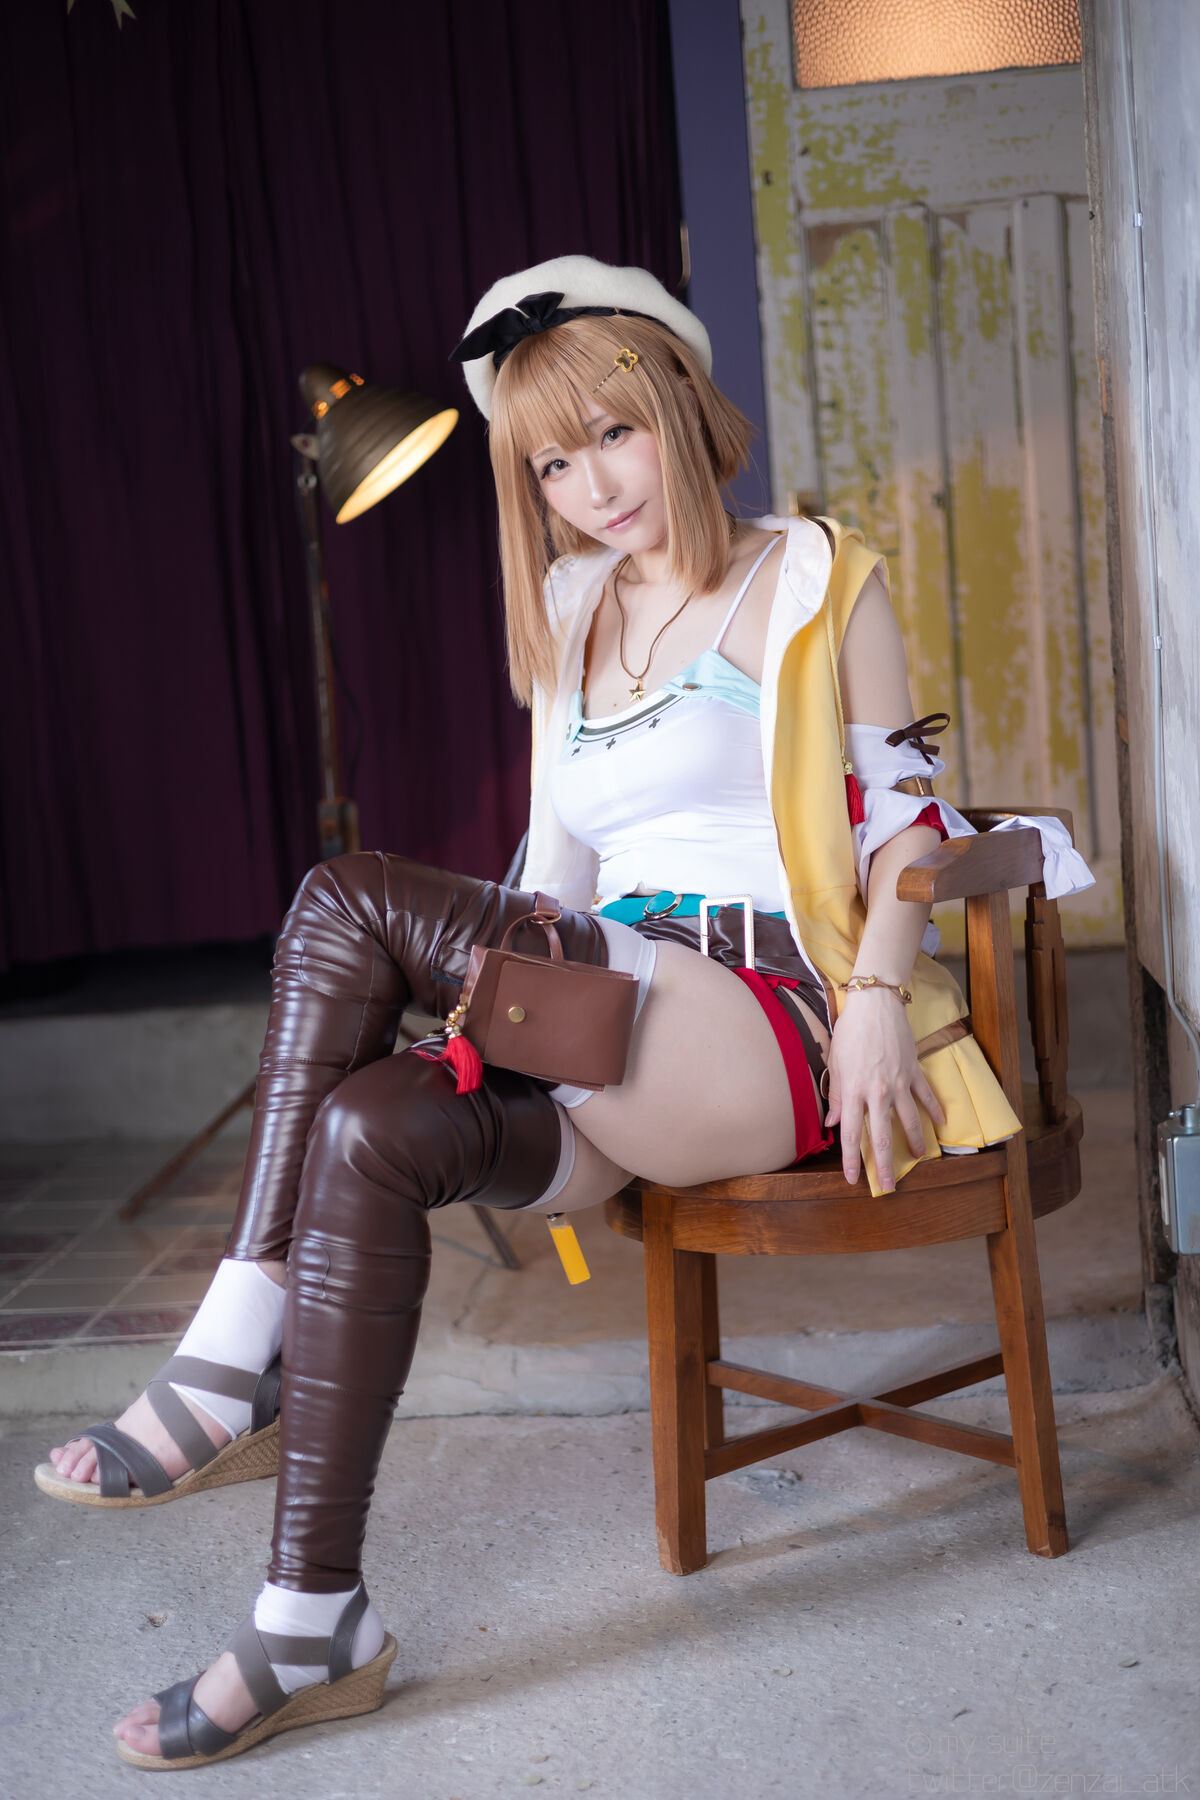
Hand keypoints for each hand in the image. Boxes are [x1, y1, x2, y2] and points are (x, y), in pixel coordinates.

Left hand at [824, 988, 945, 1191]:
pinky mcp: (913, 1070)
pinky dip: (934, 1109)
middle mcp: (878, 1091)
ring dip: (913, 1141)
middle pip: (881, 1135)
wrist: (875, 1004)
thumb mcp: (836, 1063)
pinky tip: (940, 1123)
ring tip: (917, 1157)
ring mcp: (899, 1082)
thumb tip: (832, 1123)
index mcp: (854, 1091)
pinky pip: (925, 1095)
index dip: (852, 1159)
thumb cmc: (850, 1031)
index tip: (853, 1178)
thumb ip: (838, 1096)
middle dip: (884, 1164)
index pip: (851, 1134)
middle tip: (889, 1185)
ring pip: (909, 1120)